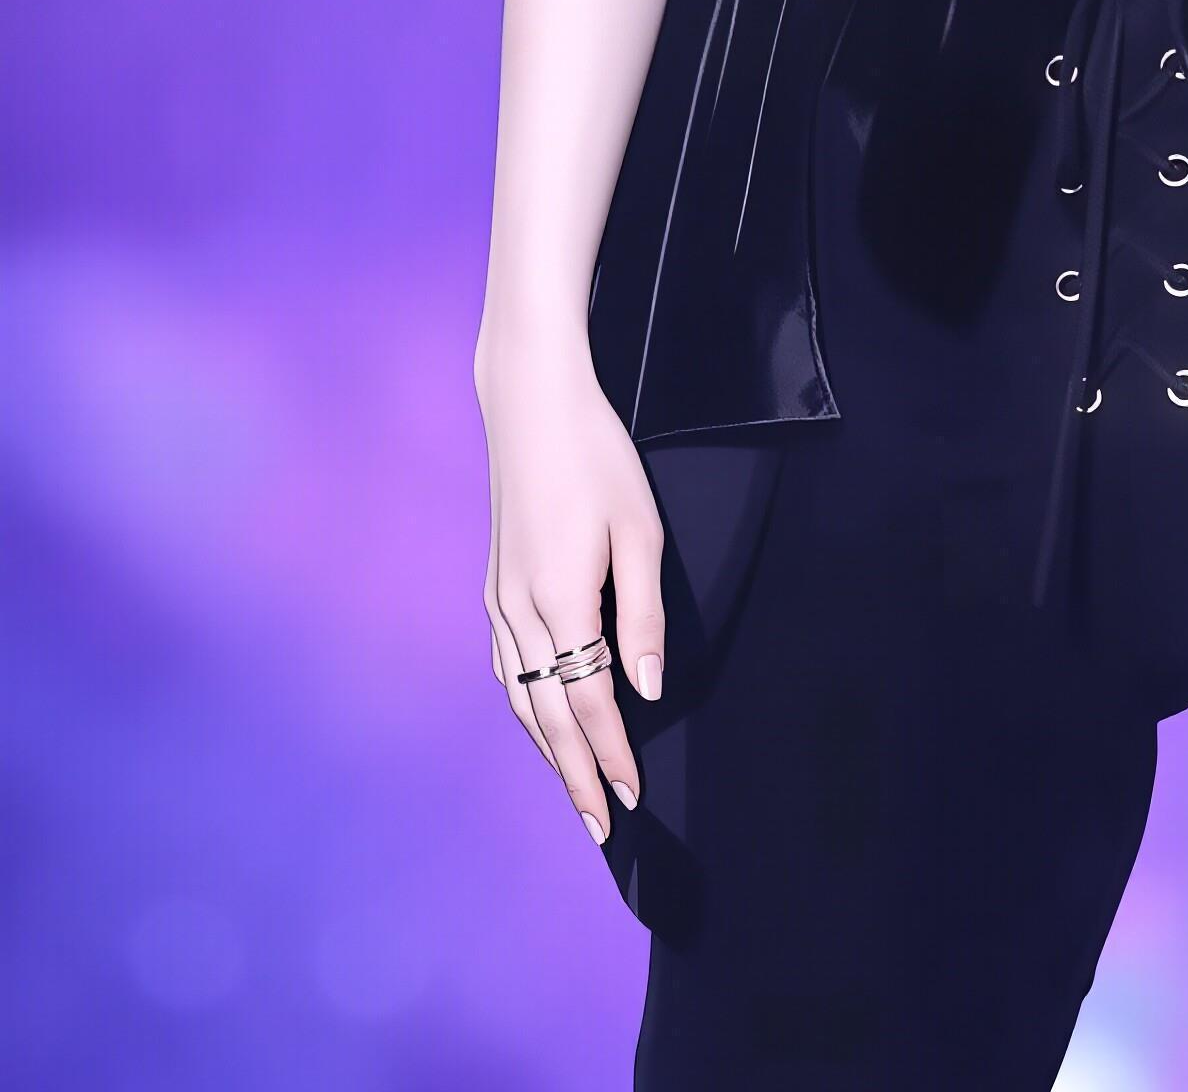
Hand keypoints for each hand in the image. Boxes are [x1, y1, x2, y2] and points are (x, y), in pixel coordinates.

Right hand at [478, 339, 667, 845]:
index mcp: (562, 600)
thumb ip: (643, 616)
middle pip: (548, 716)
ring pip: (521, 699)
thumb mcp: (640, 531)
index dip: (612, 754)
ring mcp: (499, 601)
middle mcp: (520, 612)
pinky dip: (527, 709)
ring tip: (574, 789)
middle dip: (576, 775)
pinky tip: (542, 722)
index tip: (631, 797)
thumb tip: (646, 689)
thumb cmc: (596, 460)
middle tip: (600, 827)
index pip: (590, 701)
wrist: (532, 407)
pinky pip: (506, 669)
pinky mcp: (494, 589)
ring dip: (548, 750)